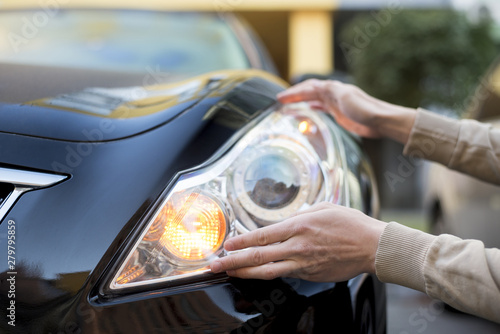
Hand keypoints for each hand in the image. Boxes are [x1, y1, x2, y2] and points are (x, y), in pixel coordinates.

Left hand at [210, 202, 386, 281]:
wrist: (372, 247)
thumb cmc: (350, 224)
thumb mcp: (323, 208)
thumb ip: (301, 214)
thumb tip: (286, 221)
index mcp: (299, 226)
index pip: (262, 235)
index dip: (241, 241)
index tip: (227, 244)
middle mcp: (297, 246)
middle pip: (259, 256)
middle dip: (234, 261)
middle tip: (216, 265)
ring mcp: (303, 263)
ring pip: (268, 271)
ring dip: (246, 272)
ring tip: (230, 273)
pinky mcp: (310, 274)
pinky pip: (285, 274)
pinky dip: (269, 274)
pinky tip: (258, 273)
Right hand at [277, 79, 415, 143]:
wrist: (380, 121)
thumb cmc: (365, 109)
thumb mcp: (347, 97)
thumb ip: (331, 91)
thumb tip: (316, 86)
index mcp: (333, 89)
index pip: (309, 88)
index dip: (294, 92)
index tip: (280, 98)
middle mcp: (333, 94)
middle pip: (309, 91)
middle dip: (294, 94)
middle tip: (280, 100)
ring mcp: (336, 103)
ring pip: (313, 99)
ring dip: (301, 100)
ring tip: (288, 104)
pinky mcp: (339, 113)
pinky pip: (321, 107)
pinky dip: (311, 107)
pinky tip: (307, 110)